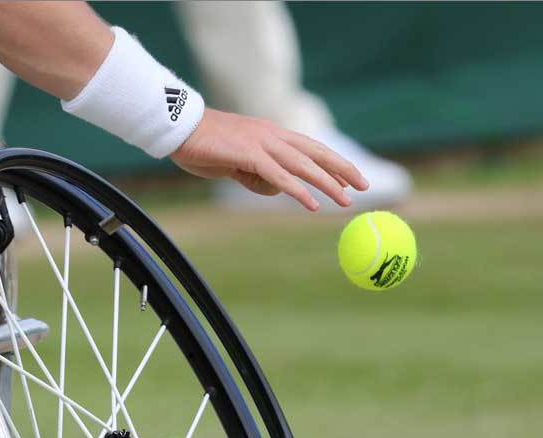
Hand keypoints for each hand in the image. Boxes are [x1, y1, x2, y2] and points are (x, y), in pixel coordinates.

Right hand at [170, 109, 369, 210]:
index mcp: (269, 133)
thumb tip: (273, 188)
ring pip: (303, 165)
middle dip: (342, 170)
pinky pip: (280, 176)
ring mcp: (262, 143)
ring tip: (345, 201)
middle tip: (364, 186)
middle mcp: (272, 135)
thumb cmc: (201, 144)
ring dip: (327, 184)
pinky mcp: (249, 154)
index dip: (332, 161)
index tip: (351, 176)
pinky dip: (298, 191)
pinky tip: (312, 204)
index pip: (309, 147)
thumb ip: (256, 172)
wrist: (177, 127)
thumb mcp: (235, 162)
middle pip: (316, 153)